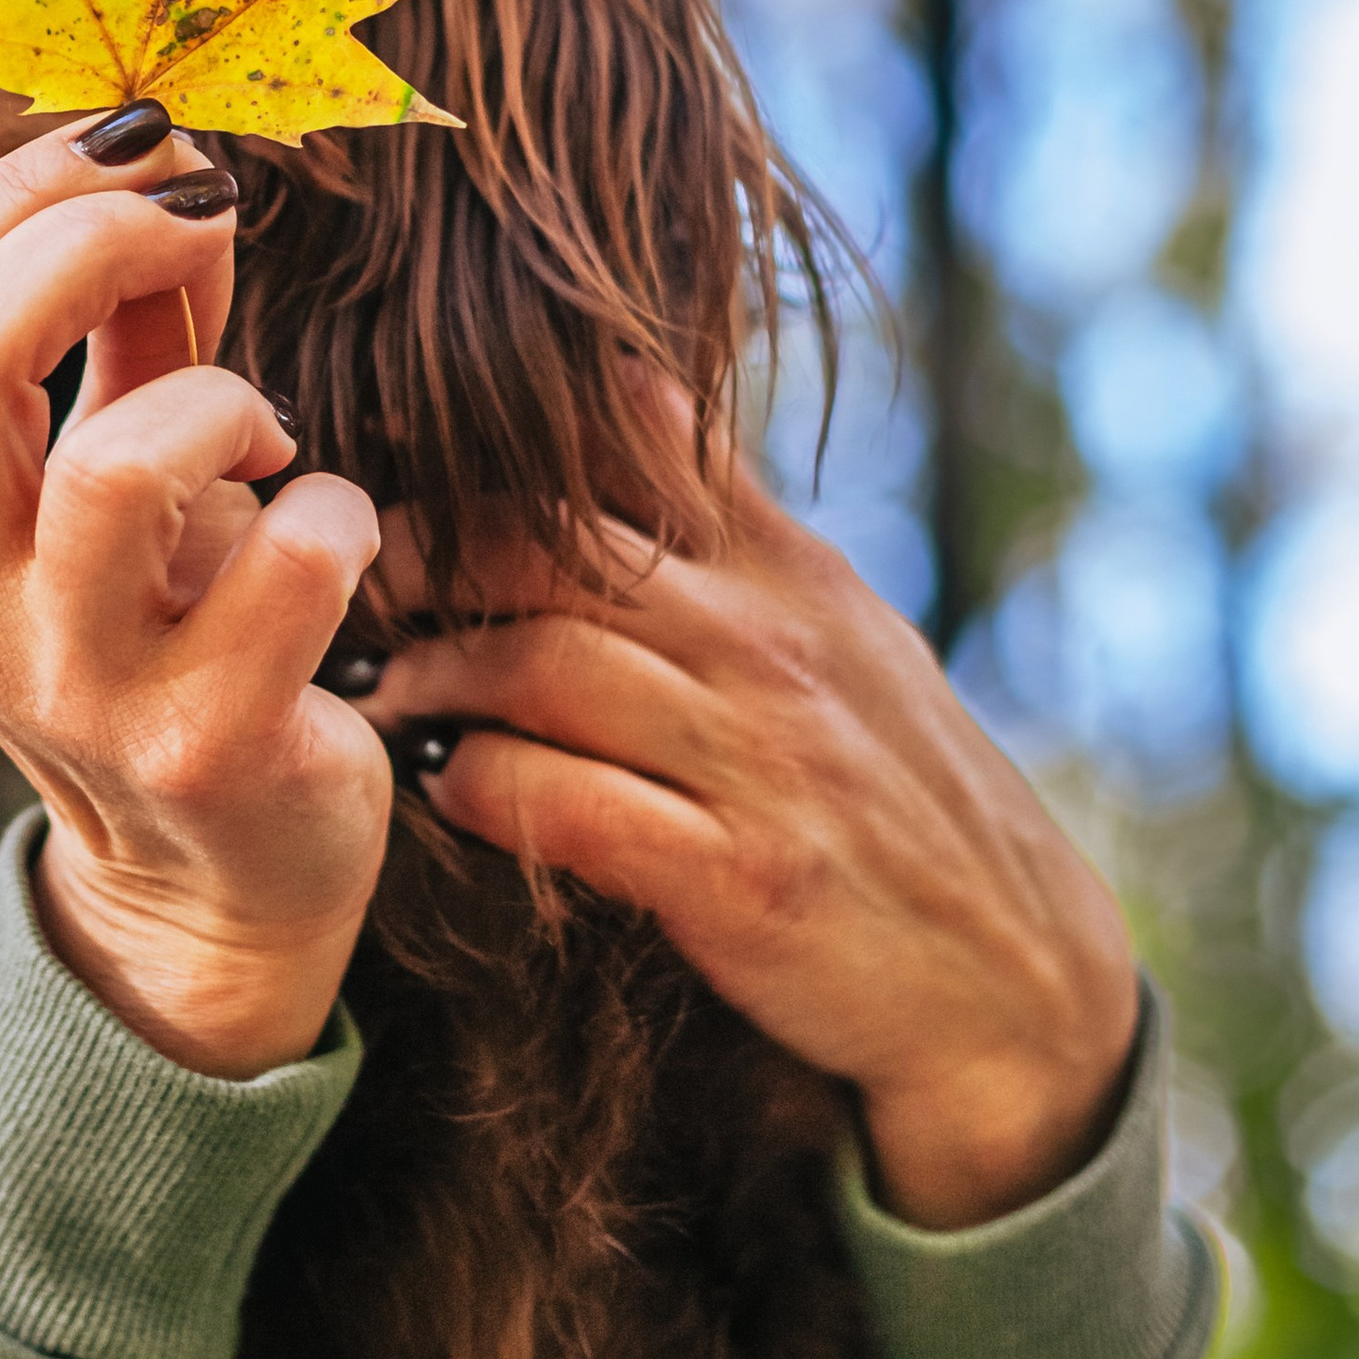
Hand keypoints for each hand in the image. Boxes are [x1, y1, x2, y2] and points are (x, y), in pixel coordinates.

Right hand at [0, 107, 389, 1078]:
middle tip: (204, 212)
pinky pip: (289, 562)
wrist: (221, 874)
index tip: (140, 142)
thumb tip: (170, 172)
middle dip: (94, 238)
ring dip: (221, 398)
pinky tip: (334, 532)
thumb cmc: (171, 631)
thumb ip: (125, 334)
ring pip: (116, 467)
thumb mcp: (115, 479)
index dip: (22, 191)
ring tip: (261, 431)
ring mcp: (73, 687)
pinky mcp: (206, 746)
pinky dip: (338, 510)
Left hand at [374, 430, 1139, 1228]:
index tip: (387, 470)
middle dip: (423, 556)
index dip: (482, 460)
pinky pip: (575, 807)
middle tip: (339, 576)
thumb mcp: (842, 628)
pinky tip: (442, 788)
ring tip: (372, 688)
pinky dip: (488, 789)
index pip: (620, 464)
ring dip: (434, 675)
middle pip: (551, 554)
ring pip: (546, 669)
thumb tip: (630, 374)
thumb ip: (732, 511)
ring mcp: (761, 762)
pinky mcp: (743, 880)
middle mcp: (772, 648)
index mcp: (790, 575)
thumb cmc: (902, 790)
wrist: (1019, 983)